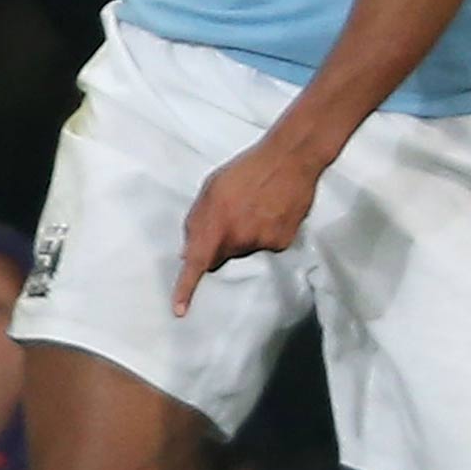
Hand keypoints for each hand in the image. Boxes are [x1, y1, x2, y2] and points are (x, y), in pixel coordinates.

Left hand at [173, 135, 321, 316]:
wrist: (290, 159)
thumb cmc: (247, 168)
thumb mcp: (211, 187)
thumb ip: (196, 220)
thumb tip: (188, 252)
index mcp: (216, 222)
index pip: (197, 262)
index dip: (186, 288)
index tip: (180, 310)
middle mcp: (239, 237)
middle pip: (222, 257)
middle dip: (221, 243)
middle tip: (233, 214)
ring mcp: (262, 242)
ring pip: (245, 251)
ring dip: (246, 236)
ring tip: (256, 207)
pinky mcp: (282, 243)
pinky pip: (266, 246)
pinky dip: (267, 234)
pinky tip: (272, 212)